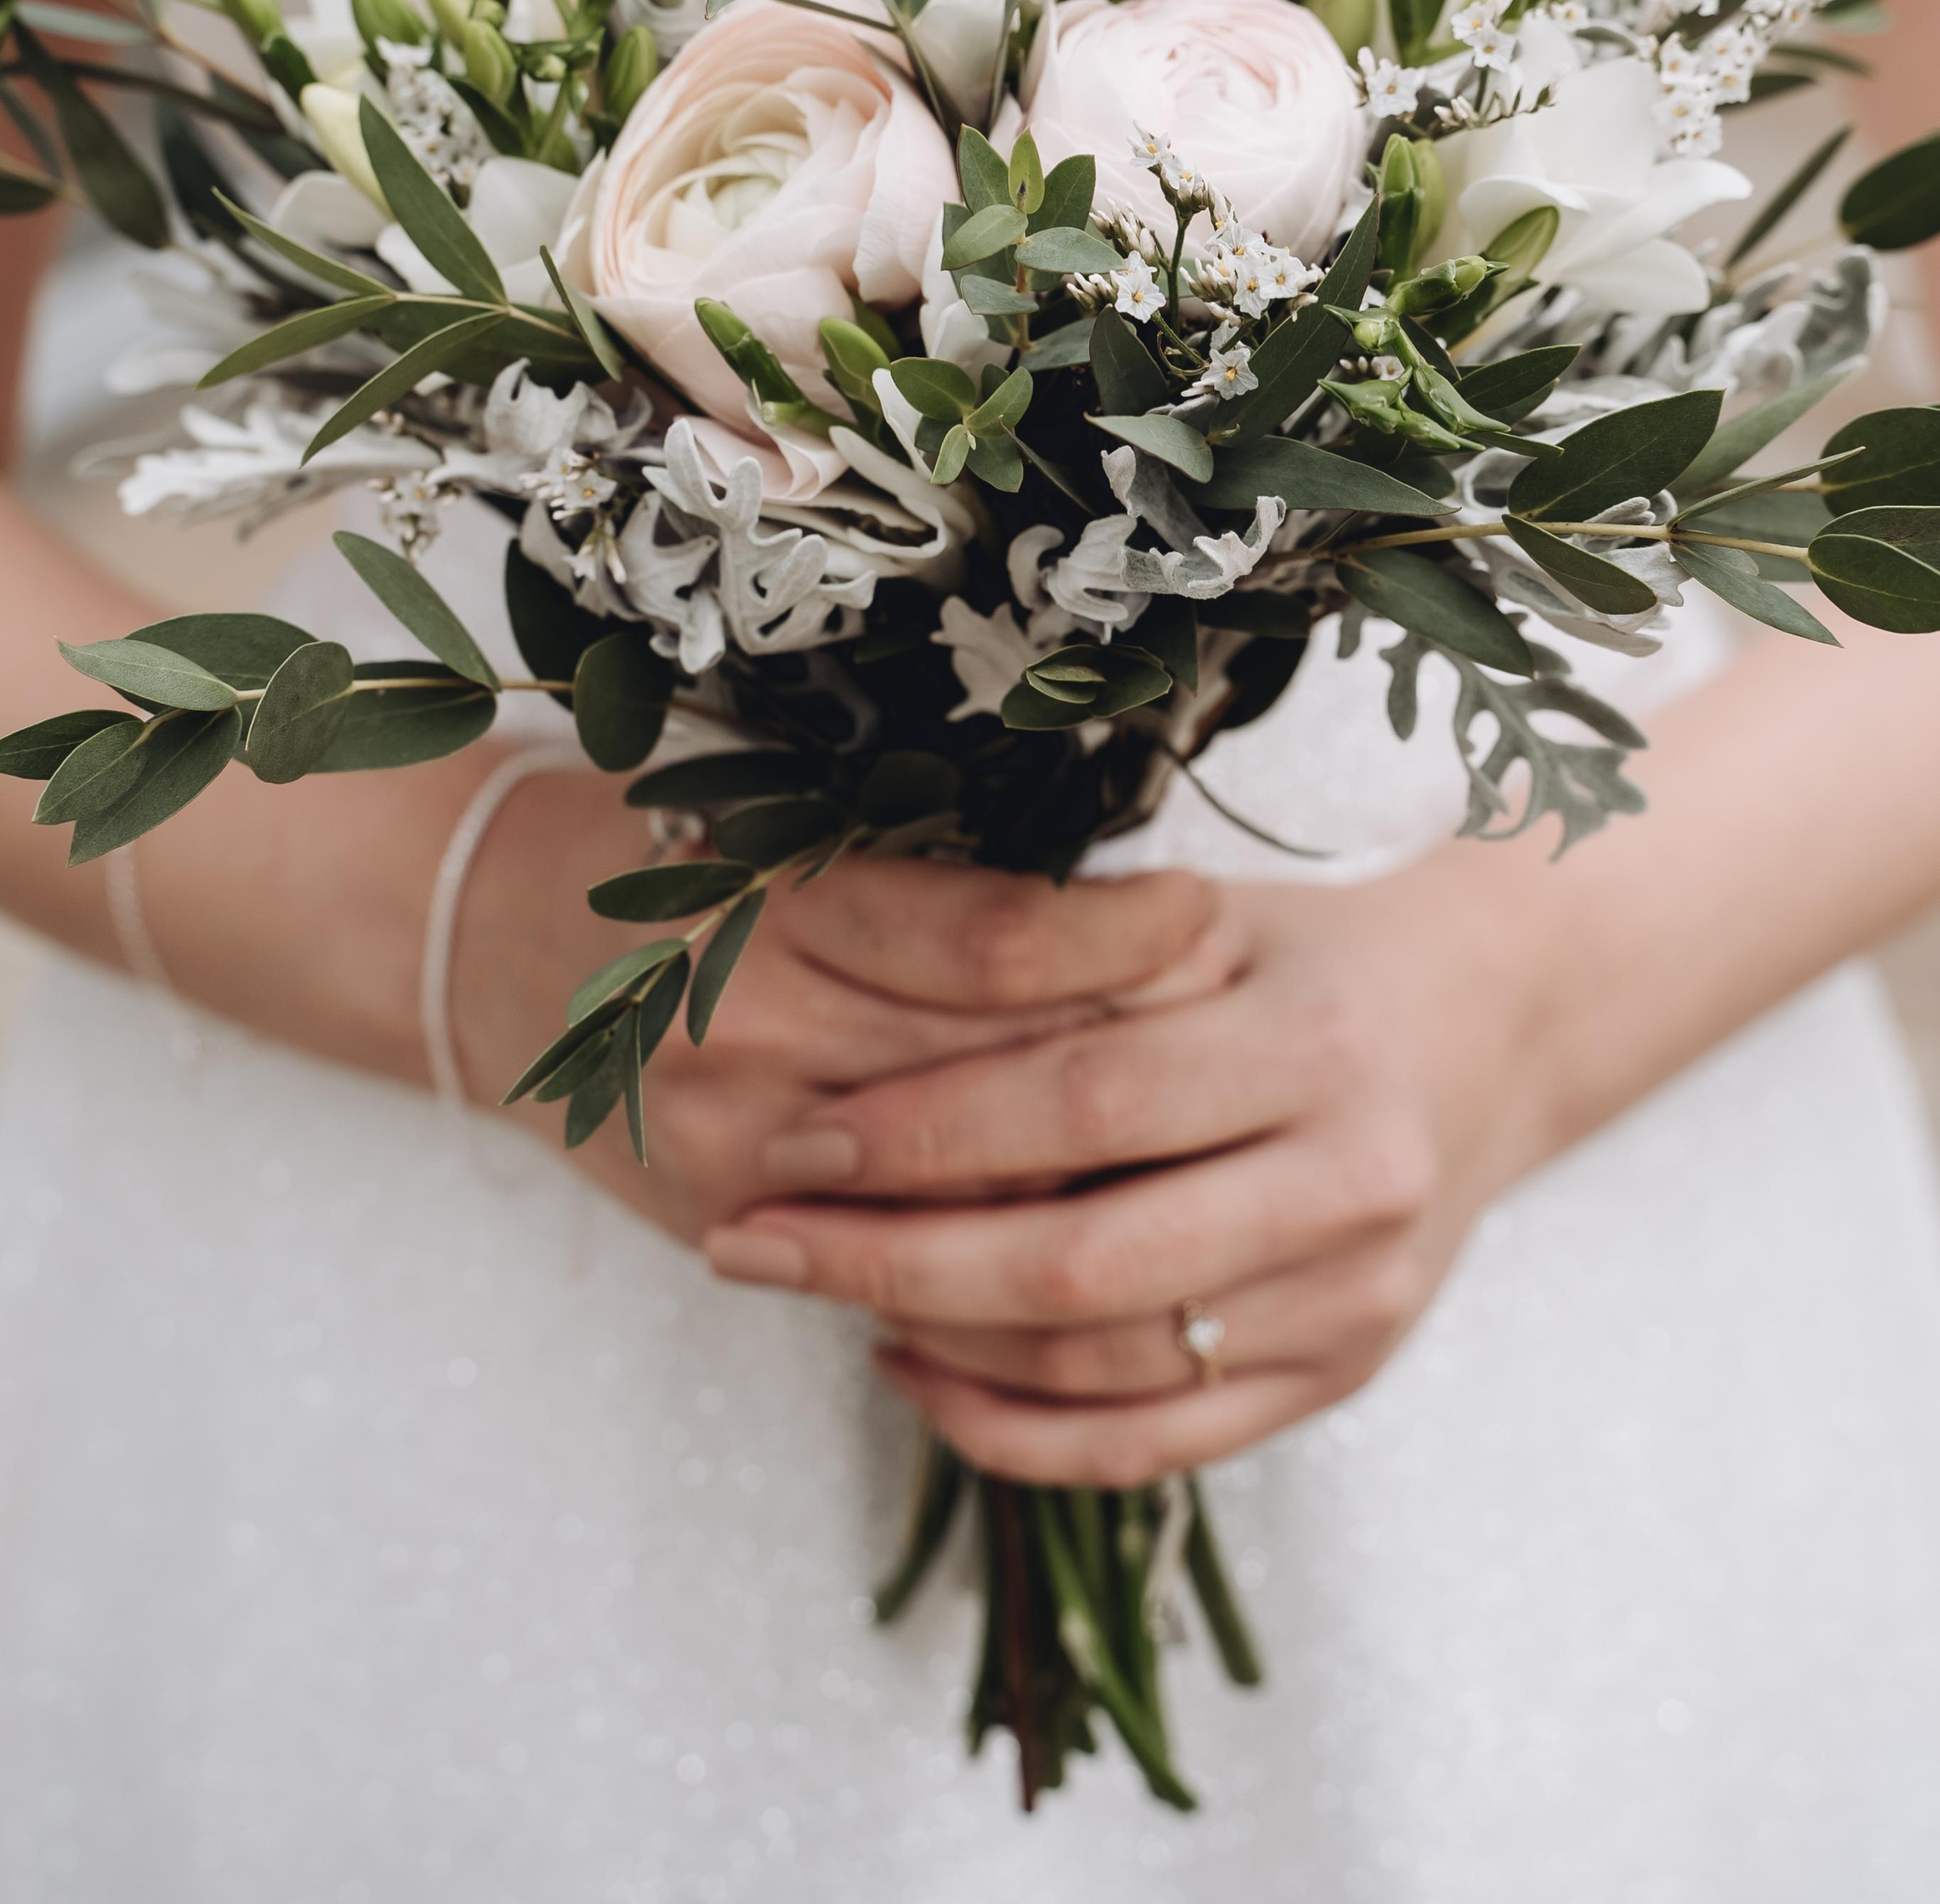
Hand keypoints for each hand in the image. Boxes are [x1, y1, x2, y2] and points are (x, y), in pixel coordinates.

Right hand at [456, 779, 1226, 1246]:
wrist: (481, 948)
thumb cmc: (654, 854)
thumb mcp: (778, 821)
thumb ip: (933, 882)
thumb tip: (1141, 918)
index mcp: (781, 902)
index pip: (986, 940)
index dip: (1112, 938)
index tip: (1209, 912)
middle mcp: (757, 1031)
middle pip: (997, 1077)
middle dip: (1138, 1074)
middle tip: (1255, 1048)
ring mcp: (739, 1146)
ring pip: (964, 1191)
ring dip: (1094, 1180)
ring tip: (1210, 1151)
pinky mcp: (725, 1225)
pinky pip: (900, 1268)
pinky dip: (1001, 1252)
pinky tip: (1089, 1233)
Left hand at [702, 867, 1559, 1483]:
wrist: (1490, 1030)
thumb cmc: (1308, 958)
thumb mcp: (1211, 916)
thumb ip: (1073, 956)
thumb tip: (868, 1000)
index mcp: (1311, 1045)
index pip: (1084, 1106)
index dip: (927, 1133)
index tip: (796, 1141)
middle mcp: (1349, 1185)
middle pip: (1084, 1265)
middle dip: (893, 1261)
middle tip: (756, 1240)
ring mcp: (1354, 1301)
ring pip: (1110, 1371)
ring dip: (940, 1348)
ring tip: (821, 1295)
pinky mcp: (1342, 1375)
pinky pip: (1156, 1446)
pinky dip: (1020, 1432)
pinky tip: (919, 1374)